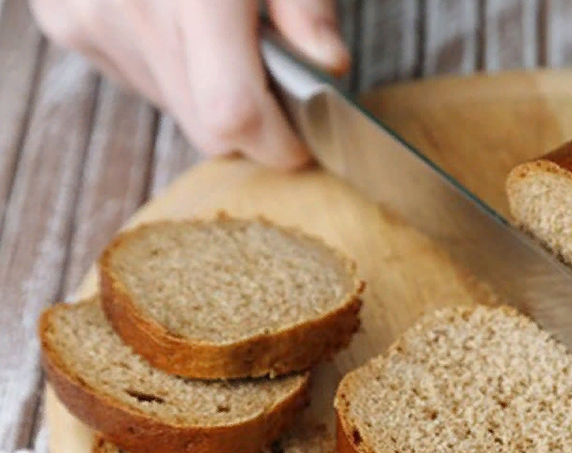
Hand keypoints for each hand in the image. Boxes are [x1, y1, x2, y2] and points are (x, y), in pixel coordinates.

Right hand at [30, 0, 350, 169]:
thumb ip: (307, 5)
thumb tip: (328, 65)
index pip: (231, 114)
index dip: (275, 141)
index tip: (302, 138)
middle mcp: (134, 9)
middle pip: (204, 123)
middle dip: (250, 120)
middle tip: (273, 76)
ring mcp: (91, 17)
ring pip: (172, 104)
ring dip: (206, 87)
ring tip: (217, 27)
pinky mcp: (65, 20)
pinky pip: (134, 75)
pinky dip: (166, 62)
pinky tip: (174, 14)